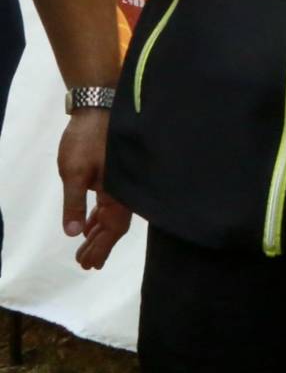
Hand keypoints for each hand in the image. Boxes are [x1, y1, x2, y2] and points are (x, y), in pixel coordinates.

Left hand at [58, 110, 131, 269]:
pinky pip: (111, 202)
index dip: (101, 248)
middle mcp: (125, 190)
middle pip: (115, 226)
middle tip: (85, 264)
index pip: (112, 229)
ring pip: (113, 214)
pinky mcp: (114, 173)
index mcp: (118, 192)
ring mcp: (121, 181)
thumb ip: (75, 204)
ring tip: (85, 249)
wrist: (97, 107)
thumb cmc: (85, 141)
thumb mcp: (73, 173)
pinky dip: (100, 216)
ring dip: (99, 233)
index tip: (89, 265)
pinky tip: (90, 222)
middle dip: (99, 245)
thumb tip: (73, 234)